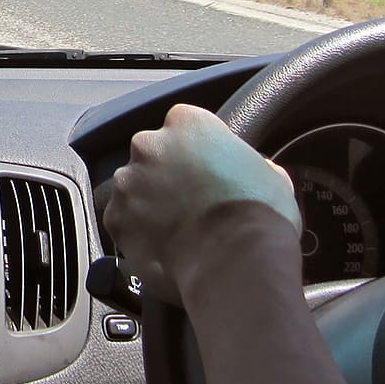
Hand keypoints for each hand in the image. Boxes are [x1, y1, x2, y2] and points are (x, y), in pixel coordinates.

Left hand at [102, 103, 300, 305]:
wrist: (235, 260)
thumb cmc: (259, 214)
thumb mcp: (270, 176)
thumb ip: (250, 163)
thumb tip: (256, 170)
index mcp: (187, 122)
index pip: (184, 125)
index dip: (197, 150)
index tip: (207, 170)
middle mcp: (149, 144)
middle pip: (152, 153)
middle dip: (166, 174)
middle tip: (190, 201)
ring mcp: (127, 181)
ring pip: (133, 187)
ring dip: (148, 202)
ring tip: (177, 229)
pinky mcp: (115, 217)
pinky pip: (123, 220)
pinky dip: (137, 232)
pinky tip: (163, 246)